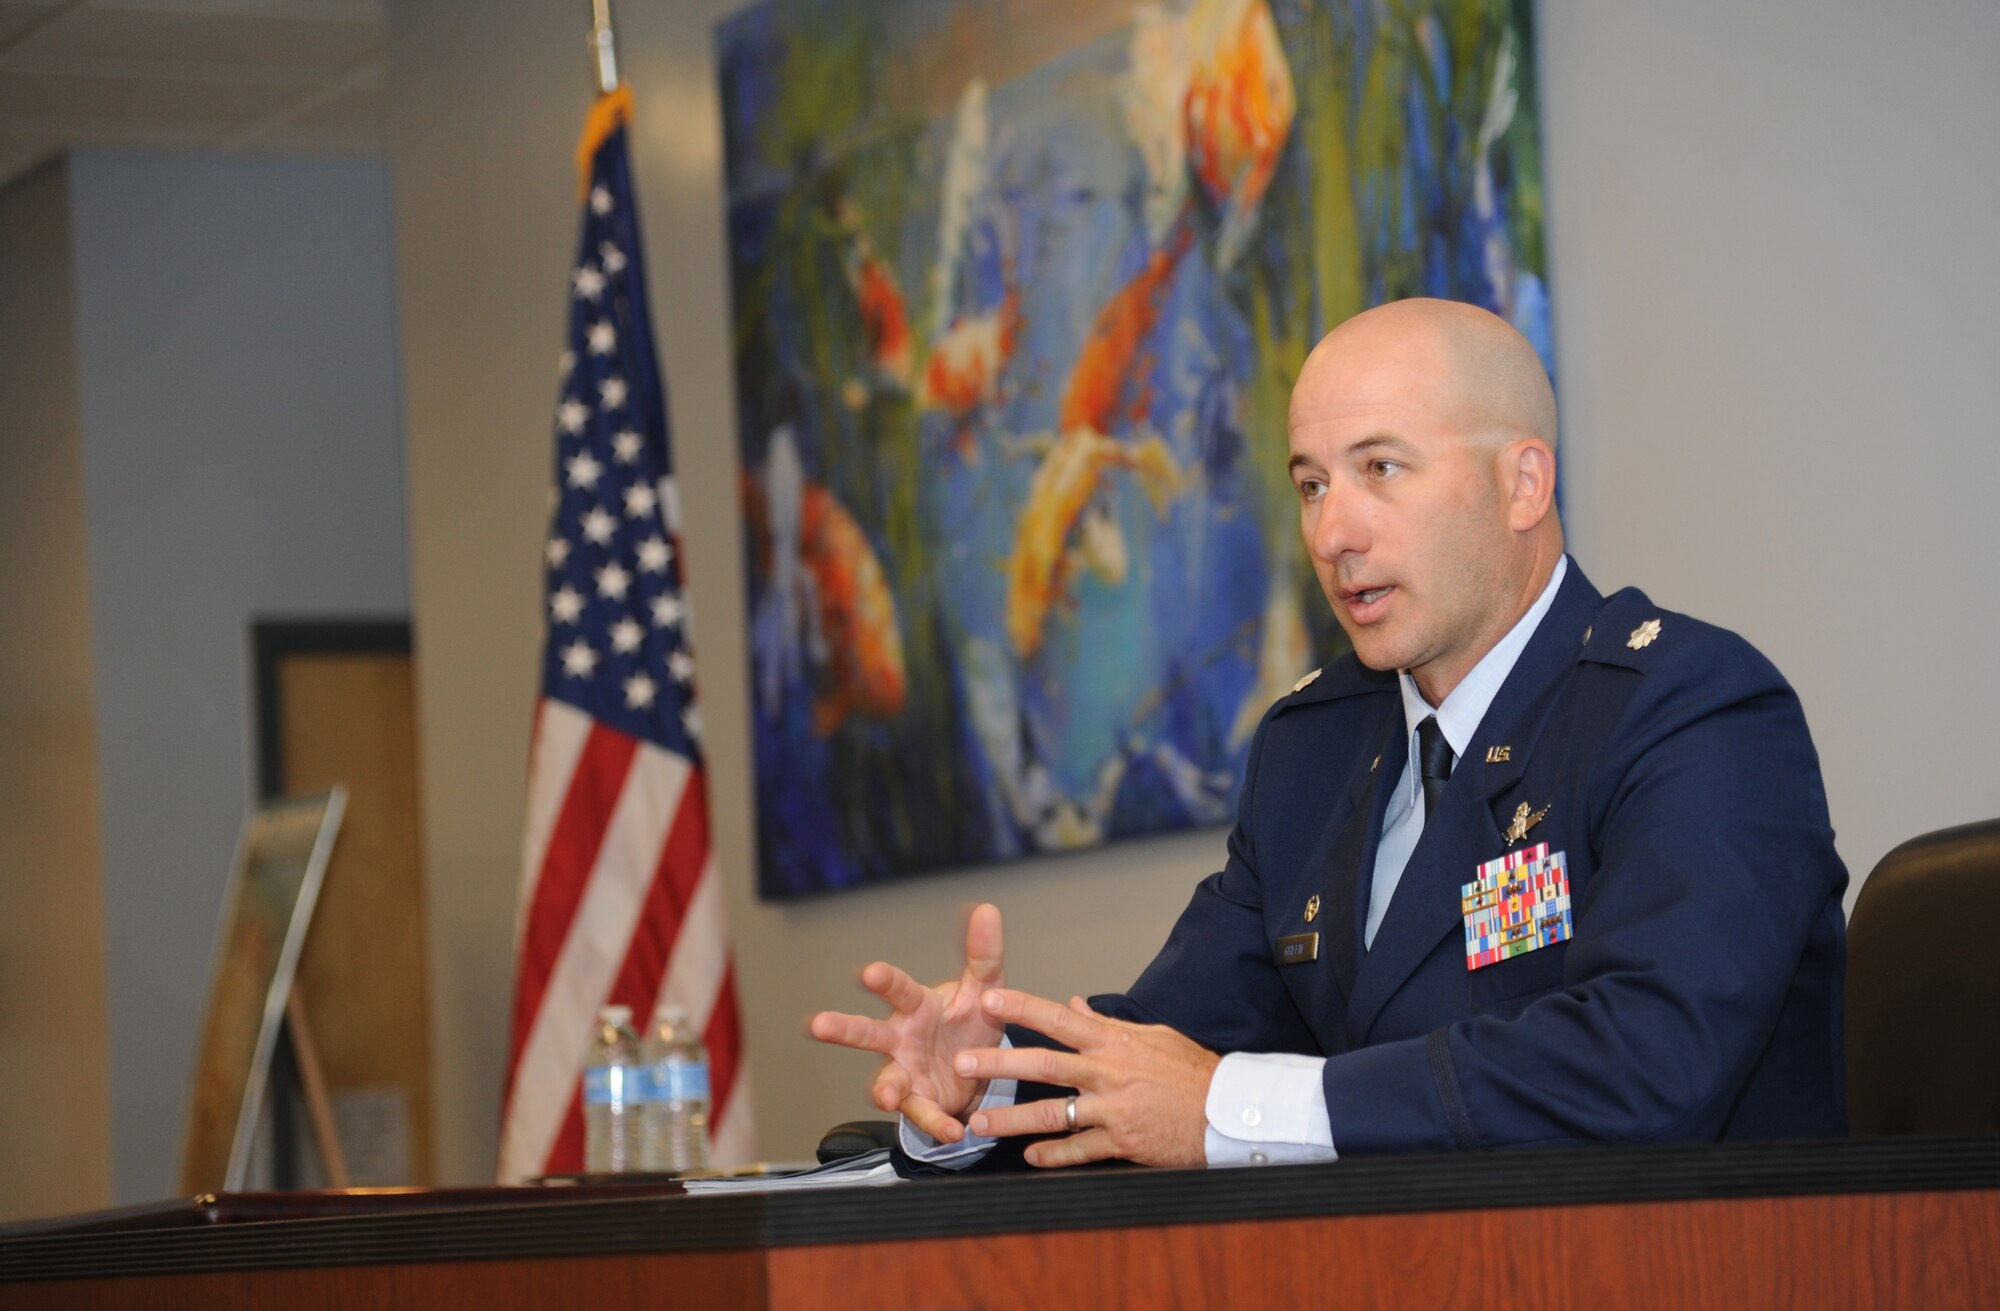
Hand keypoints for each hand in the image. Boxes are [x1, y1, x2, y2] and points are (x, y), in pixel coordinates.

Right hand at [808, 903, 1007, 1144]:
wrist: (981, 1066)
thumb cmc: (972, 1019)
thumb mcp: (987, 988)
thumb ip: (984, 954)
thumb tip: (987, 910)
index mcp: (917, 1006)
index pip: (899, 989)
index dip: (884, 980)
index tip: (868, 971)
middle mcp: (901, 1038)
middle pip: (867, 1033)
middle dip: (843, 1028)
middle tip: (817, 1024)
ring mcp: (905, 1072)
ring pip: (884, 1080)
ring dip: (883, 1088)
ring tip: (886, 1096)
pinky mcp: (920, 1102)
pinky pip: (923, 1114)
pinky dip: (936, 1123)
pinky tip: (953, 1130)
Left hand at [953, 990, 1218, 1167]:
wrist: (1228, 1110)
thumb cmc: (1191, 1071)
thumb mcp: (1152, 1035)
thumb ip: (1106, 1024)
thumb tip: (1075, 1005)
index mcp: (1114, 1042)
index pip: (1059, 1020)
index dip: (1023, 1008)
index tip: (989, 999)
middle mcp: (1109, 1073)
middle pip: (1044, 1065)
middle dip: (1000, 1063)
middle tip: (963, 1062)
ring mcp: (1114, 1110)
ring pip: (1052, 1113)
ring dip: (1012, 1119)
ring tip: (979, 1122)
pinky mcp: (1123, 1142)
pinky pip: (1080, 1150)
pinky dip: (1053, 1155)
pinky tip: (1029, 1157)